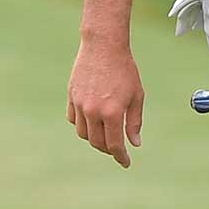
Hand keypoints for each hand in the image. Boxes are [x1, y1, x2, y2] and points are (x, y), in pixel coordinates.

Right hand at [66, 41, 144, 167]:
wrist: (103, 46)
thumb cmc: (125, 70)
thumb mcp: (137, 96)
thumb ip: (134, 122)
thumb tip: (134, 143)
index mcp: (112, 112)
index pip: (114, 145)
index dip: (121, 157)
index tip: (126, 163)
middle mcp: (93, 111)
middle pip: (98, 143)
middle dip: (108, 150)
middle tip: (117, 148)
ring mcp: (80, 104)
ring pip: (84, 134)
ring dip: (94, 139)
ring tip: (104, 134)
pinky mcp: (71, 96)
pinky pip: (73, 119)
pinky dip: (82, 125)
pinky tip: (92, 121)